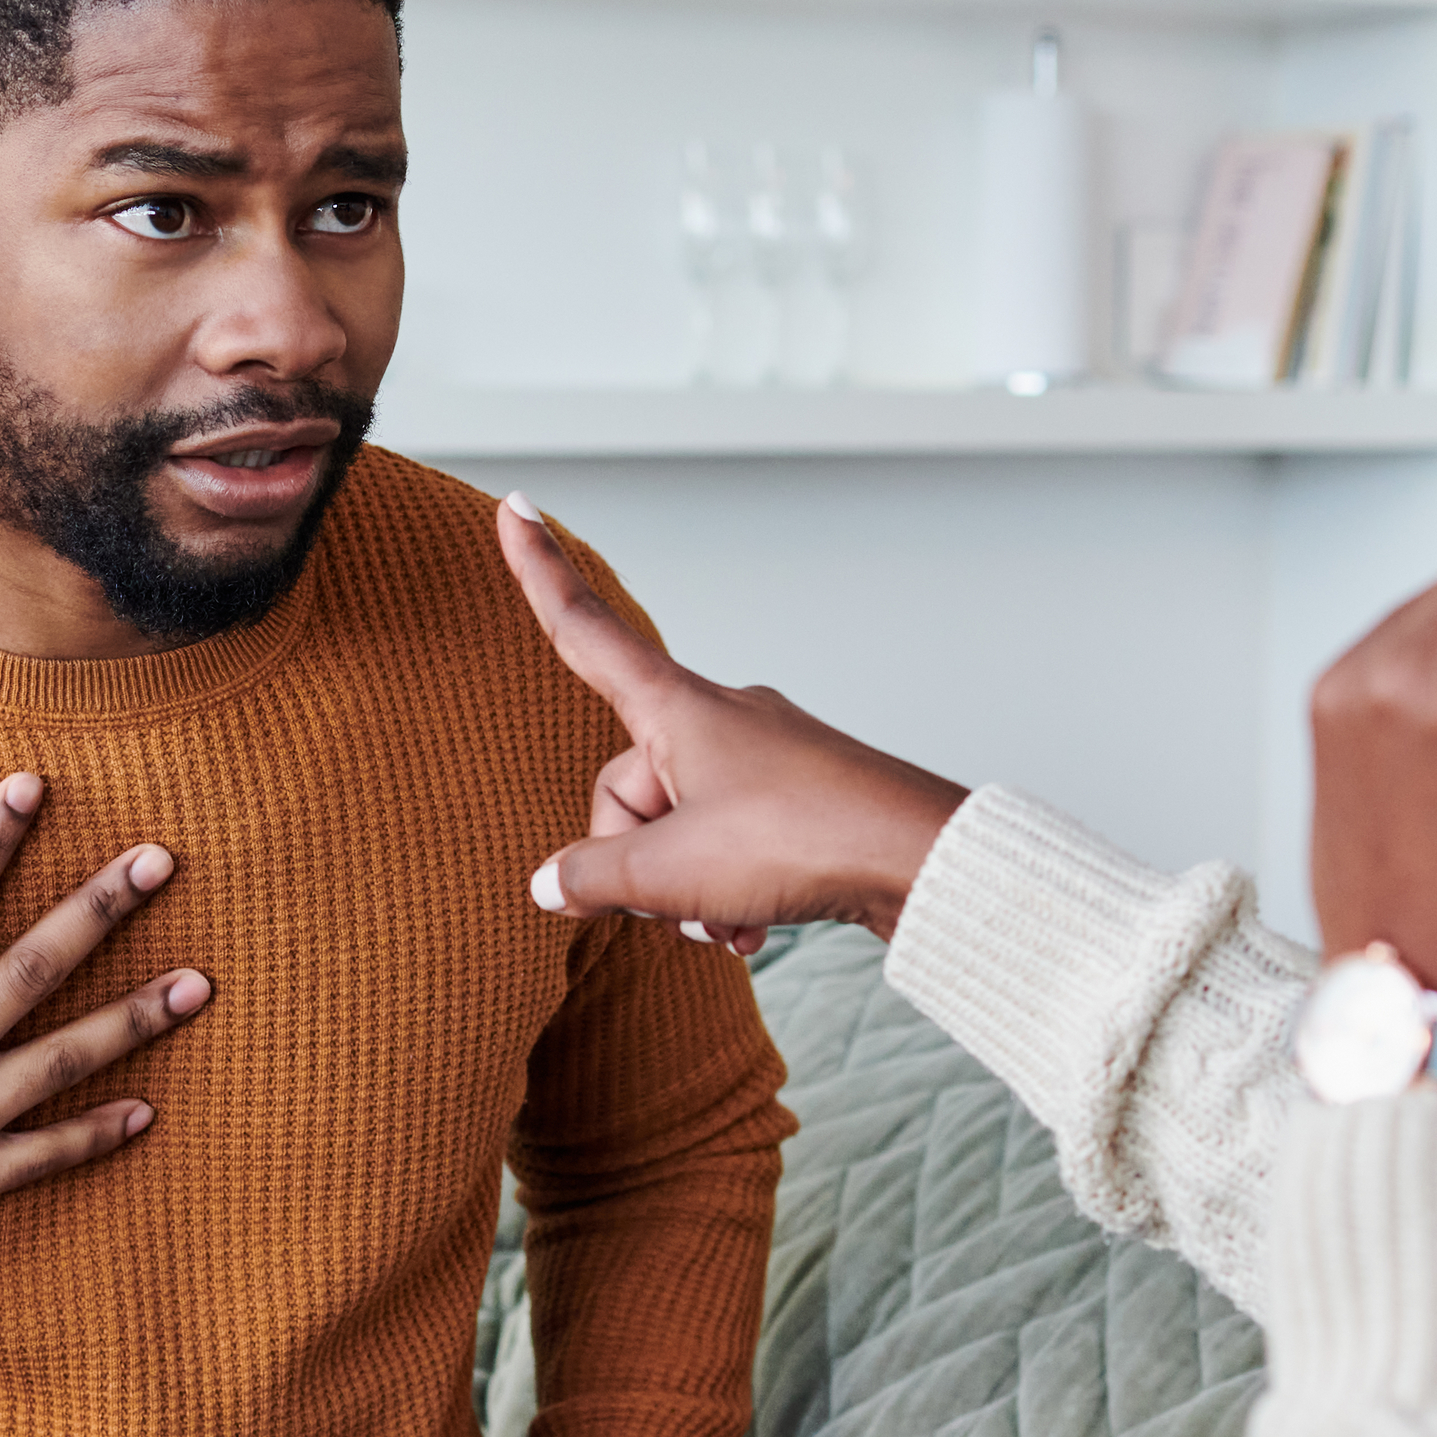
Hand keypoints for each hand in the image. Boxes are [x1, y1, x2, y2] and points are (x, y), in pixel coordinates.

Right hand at [497, 495, 967, 947]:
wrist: (921, 860)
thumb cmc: (804, 841)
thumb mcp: (672, 871)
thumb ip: (595, 876)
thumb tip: (552, 884)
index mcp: (676, 709)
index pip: (586, 629)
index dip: (541, 572)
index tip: (515, 504)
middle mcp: (717, 718)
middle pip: (627, 785)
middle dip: (634, 858)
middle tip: (669, 904)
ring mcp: (760, 757)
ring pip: (680, 825)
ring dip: (685, 887)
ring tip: (721, 922)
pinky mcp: (796, 797)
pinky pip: (729, 842)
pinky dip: (726, 891)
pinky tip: (749, 931)